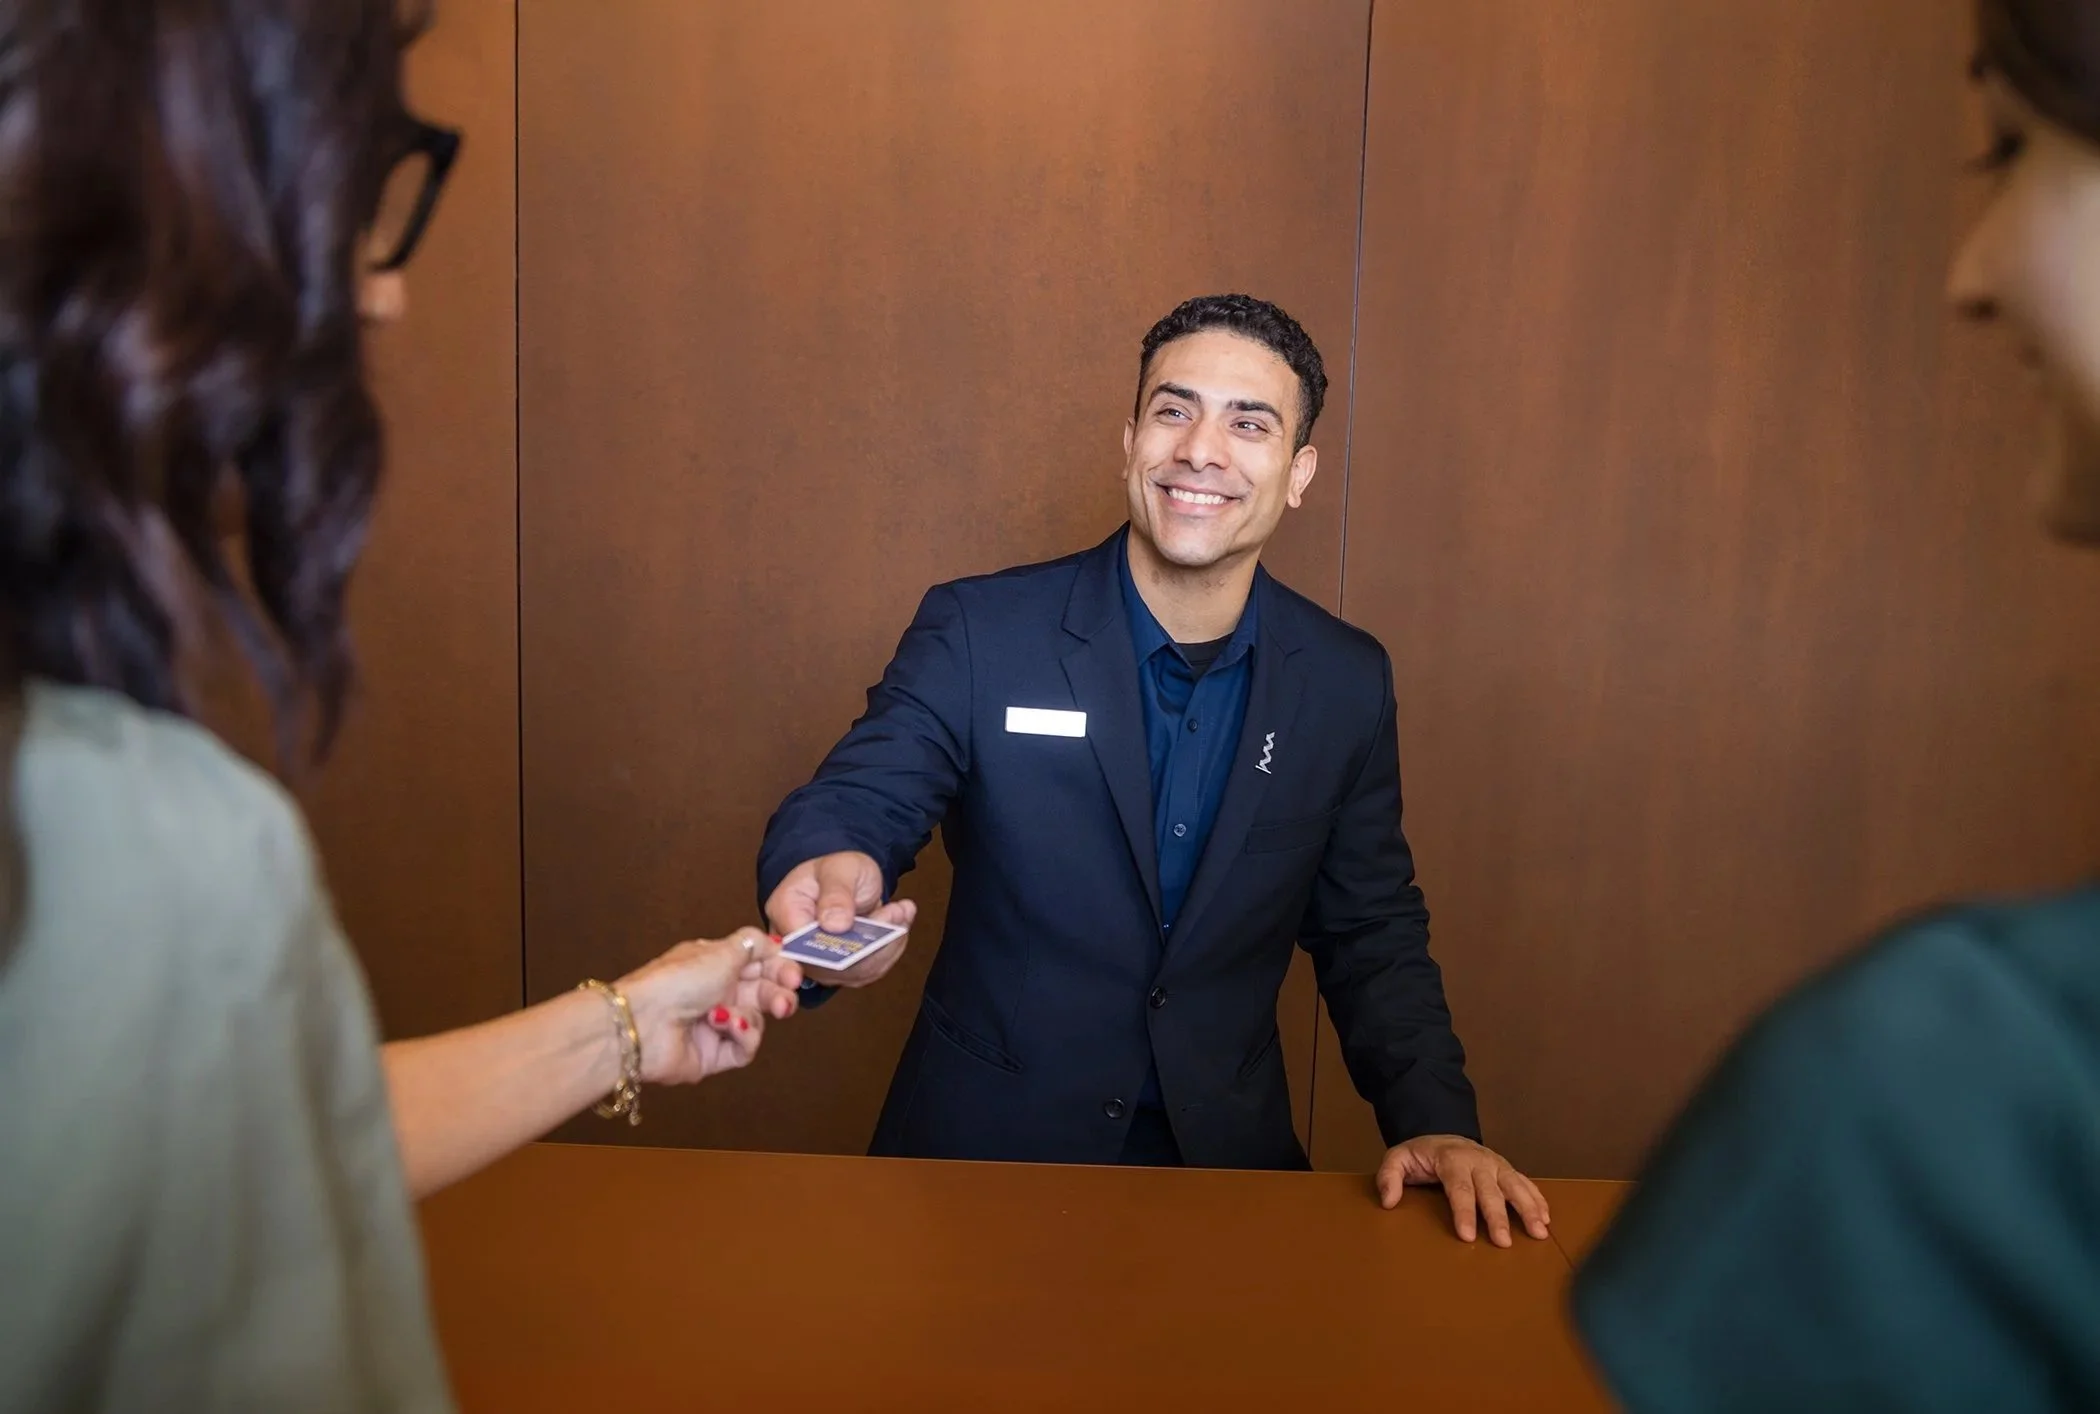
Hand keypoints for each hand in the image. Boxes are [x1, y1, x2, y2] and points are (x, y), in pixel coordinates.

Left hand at [617, 927, 803, 1084]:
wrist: (644, 1024)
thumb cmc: (677, 982)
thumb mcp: (721, 952)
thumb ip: (753, 945)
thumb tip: (774, 943)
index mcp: (716, 964)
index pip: (759, 964)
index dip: (780, 968)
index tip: (794, 973)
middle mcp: (716, 992)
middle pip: (763, 992)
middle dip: (778, 994)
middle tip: (786, 1000)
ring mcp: (715, 1024)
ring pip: (757, 1020)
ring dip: (751, 1015)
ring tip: (735, 1015)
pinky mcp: (714, 1055)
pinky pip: (744, 1047)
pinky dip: (740, 1035)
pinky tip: (725, 1026)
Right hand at [763, 850, 919, 989]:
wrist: (849, 879)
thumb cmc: (837, 870)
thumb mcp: (838, 869)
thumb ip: (835, 893)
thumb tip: (833, 924)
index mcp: (786, 912)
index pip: (800, 943)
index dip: (832, 946)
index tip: (869, 930)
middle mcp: (796, 944)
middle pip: (829, 965)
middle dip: (871, 945)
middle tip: (896, 915)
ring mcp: (818, 962)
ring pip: (855, 972)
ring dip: (886, 945)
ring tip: (901, 912)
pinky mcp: (842, 971)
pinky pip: (869, 970)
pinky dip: (891, 947)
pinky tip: (901, 920)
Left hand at [1376, 1135, 1551, 1246]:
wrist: (1443, 1133)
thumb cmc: (1422, 1154)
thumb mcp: (1398, 1158)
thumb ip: (1389, 1177)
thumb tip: (1389, 1200)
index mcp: (1451, 1159)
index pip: (1459, 1188)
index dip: (1463, 1212)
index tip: (1467, 1235)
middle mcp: (1479, 1161)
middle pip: (1490, 1191)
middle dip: (1498, 1217)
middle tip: (1504, 1242)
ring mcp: (1496, 1164)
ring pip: (1515, 1186)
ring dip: (1528, 1209)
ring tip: (1539, 1232)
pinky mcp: (1507, 1169)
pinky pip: (1525, 1183)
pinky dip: (1537, 1199)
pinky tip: (1547, 1218)